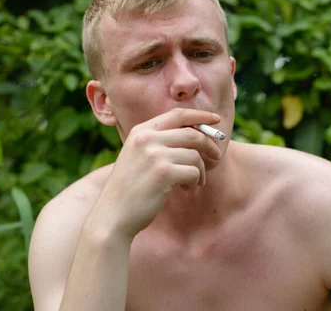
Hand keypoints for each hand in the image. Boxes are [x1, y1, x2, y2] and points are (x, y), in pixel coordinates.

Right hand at [86, 109, 221, 240]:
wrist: (113, 215)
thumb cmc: (131, 187)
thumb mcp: (139, 155)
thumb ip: (160, 141)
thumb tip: (196, 132)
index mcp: (141, 131)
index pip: (178, 114)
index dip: (200, 115)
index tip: (216, 119)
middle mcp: (147, 139)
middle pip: (192, 134)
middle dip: (209, 145)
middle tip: (216, 156)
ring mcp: (155, 155)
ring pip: (195, 155)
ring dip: (200, 170)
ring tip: (194, 181)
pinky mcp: (164, 173)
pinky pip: (194, 172)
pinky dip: (195, 181)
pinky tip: (186, 188)